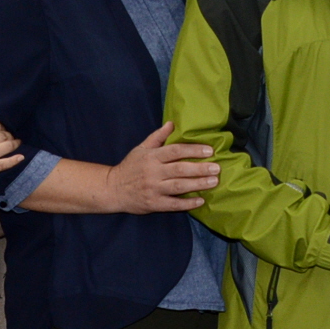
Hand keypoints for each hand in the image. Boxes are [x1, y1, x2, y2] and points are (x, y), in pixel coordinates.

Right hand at [0, 104, 23, 187]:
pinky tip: (21, 157)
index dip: (1, 124)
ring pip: (6, 147)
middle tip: (9, 133)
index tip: (2, 126)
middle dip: (8, 132)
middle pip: (3, 134)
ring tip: (16, 141)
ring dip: (14, 143)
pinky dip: (14, 160)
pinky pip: (2, 165)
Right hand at [101, 123, 220, 212]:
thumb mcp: (141, 148)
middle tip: (217, 168)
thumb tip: (172, 123)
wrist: (112, 189)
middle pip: (180, 169)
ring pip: (179, 186)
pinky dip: (187, 203)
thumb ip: (157, 137)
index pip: (175, 151)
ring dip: (198, 184)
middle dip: (200, 168)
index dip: (193, 150)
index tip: (209, 151)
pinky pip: (173, 204)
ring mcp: (153, 189)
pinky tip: (200, 201)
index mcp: (152, 157)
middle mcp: (153, 172)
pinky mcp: (153, 204)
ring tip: (214, 182)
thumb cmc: (130, 167)